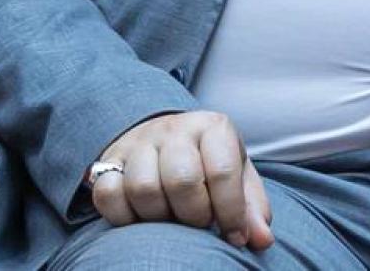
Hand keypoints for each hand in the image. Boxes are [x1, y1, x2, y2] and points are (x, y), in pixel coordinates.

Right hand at [87, 111, 272, 249]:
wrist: (165, 136)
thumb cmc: (208, 162)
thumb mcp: (237, 175)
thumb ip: (251, 207)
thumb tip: (261, 240)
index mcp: (213, 128)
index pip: (222, 172)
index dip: (231, 212)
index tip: (235, 236)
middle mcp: (175, 130)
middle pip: (181, 180)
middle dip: (194, 214)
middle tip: (200, 223)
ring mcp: (139, 143)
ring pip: (143, 188)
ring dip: (160, 216)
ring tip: (173, 219)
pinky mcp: (109, 161)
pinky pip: (108, 194)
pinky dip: (124, 216)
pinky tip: (142, 219)